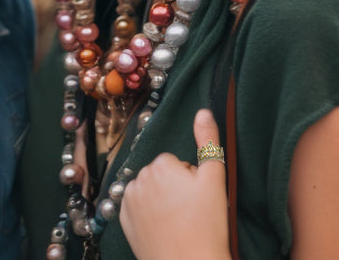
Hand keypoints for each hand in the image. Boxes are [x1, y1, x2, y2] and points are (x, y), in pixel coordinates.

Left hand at [119, 109, 231, 259]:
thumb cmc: (206, 224)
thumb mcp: (214, 179)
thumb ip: (208, 141)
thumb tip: (203, 111)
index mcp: (161, 165)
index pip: (175, 161)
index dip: (189, 178)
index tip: (197, 196)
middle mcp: (139, 178)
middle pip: (160, 173)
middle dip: (173, 186)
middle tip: (190, 209)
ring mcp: (128, 200)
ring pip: (148, 189)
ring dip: (159, 199)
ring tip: (177, 220)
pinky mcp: (123, 220)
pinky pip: (136, 207)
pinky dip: (146, 213)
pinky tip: (161, 227)